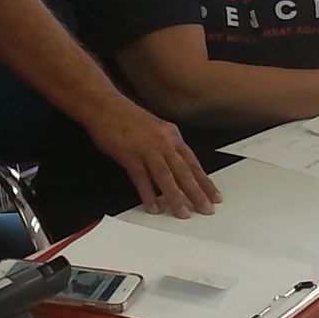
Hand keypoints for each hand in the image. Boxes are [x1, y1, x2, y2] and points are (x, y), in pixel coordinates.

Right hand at [84, 96, 218, 216]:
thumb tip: (178, 166)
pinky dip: (148, 194)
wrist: (104, 104)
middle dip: (197, 193)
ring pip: (165, 176)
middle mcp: (163, 141)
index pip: (193, 162)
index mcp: (171, 135)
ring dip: (175, 197)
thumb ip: (167, 147)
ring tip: (183, 213)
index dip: (205, 181)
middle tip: (206, 209)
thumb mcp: (156, 128)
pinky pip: (141, 179)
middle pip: (184, 171)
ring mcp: (147, 148)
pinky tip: (153, 206)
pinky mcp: (129, 155)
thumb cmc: (126, 116)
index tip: (214, 196)